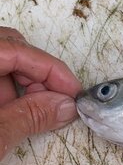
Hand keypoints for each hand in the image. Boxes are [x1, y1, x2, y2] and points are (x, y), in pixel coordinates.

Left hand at [0, 28, 81, 160]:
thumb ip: (29, 116)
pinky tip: (9, 115)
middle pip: (9, 48)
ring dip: (20, 86)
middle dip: (37, 75)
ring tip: (31, 115)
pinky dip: (3, 93)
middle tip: (56, 104)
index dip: (52, 71)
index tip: (73, 94)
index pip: (18, 50)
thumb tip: (62, 105)